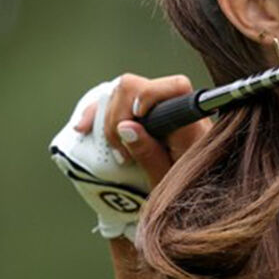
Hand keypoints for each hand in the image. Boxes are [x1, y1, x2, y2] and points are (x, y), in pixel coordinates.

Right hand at [74, 73, 210, 186]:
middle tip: (122, 152)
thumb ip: (149, 153)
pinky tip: (83, 129)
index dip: (149, 95)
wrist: (195, 193)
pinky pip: (114, 102)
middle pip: (136, 85)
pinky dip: (96, 113)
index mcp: (189, 122)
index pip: (176, 86)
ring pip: (121, 91)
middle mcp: (174, 108)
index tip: (136, 119)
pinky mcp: (142, 114)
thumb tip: (127, 127)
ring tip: (118, 152)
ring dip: (108, 120)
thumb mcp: (166, 179)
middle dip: (118, 116)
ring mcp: (157, 109)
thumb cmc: (183, 185)